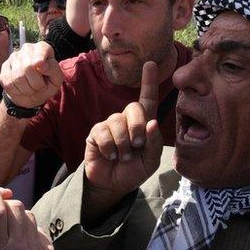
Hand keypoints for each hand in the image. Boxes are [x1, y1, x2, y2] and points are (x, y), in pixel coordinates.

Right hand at [0, 42, 61, 108]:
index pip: (40, 51)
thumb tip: (40, 64)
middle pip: (28, 67)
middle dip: (36, 84)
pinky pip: (9, 83)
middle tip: (40, 87)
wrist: (33, 92)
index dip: (41, 62)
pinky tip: (22, 90)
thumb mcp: (57, 78)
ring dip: (27, 90)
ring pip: (18, 77)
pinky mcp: (4, 67)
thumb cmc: (47, 83)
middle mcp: (27, 48)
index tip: (43, 69)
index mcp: (42, 48)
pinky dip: (17, 92)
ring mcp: (14, 57)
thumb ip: (53, 69)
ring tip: (32, 90)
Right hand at [0, 181, 54, 249]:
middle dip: (3, 203)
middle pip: (13, 207)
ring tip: (9, 227)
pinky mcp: (49, 248)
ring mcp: (38, 246)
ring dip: (16, 213)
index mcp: (0, 249)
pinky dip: (28, 227)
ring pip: (27, 213)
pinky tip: (22, 239)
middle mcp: (21, 245)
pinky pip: (37, 226)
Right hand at [84, 61, 162, 196]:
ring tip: (123, 156)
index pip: (147, 99)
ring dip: (123, 144)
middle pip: (134, 108)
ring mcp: (110, 124)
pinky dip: (109, 147)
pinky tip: (110, 155)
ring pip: (118, 121)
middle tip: (137, 145)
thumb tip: (152, 123)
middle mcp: (127, 120)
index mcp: (143, 124)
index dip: (149, 82)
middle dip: (137, 127)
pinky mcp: (96, 132)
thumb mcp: (150, 161)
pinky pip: (103, 132)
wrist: (112, 185)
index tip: (151, 63)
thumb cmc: (134, 171)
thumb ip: (154, 143)